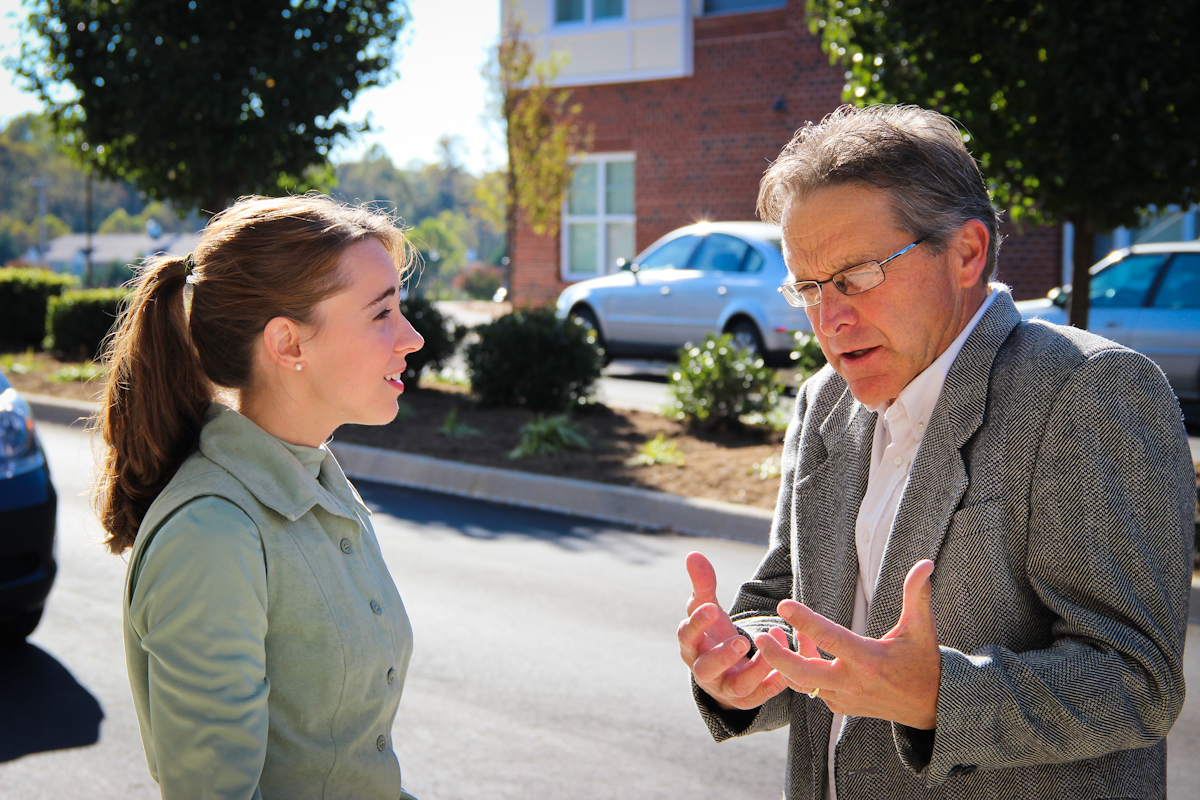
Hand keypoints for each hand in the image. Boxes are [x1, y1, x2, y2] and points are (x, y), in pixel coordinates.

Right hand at [677, 552, 788, 710]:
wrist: (724, 671)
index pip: (687, 636)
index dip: (697, 624)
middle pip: (705, 669)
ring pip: (737, 686)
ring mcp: (725, 688)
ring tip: (772, 645)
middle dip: (723, 655)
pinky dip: (772, 684)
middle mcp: (704, 672)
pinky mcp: (746, 700)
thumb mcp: (708, 609)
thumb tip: (693, 553)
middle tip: (742, 640)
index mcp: (692, 647)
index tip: (712, 608)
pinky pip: (760, 697)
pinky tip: (785, 670)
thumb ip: (703, 584)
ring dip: (755, 668)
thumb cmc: (714, 634)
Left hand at [755, 560, 941, 728]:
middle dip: (776, 656)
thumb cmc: (924, 661)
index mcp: (868, 660)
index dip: (805, 622)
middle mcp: (852, 682)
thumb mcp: (922, 628)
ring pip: (802, 683)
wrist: (931, 706)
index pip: (830, 639)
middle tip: (759, 636)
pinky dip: (799, 671)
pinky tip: (798, 647)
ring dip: (784, 661)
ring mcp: (843, 698)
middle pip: (803, 674)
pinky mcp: (839, 707)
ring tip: (771, 636)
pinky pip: (811, 689)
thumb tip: (926, 563)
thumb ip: (918, 595)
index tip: (783, 605)